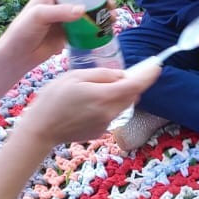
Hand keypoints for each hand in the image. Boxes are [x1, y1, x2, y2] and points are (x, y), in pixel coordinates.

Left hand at [0, 0, 110, 69]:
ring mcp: (66, 18)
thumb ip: (60, 12)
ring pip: (89, 11)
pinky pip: (87, 28)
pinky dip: (97, 28)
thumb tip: (83, 10)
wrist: (18, 56)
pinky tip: (106, 31)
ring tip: (112, 19)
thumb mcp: (39, 16)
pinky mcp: (69, 32)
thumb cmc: (22, 31)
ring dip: (102, 13)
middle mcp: (60, 2)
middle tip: (111, 5)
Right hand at [19, 64, 159, 146]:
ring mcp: (105, 124)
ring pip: (123, 106)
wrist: (40, 129)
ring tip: (102, 87)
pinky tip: (89, 103)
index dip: (149, 75)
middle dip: (133, 84)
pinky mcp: (100, 132)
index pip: (136, 85)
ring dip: (120, 95)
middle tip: (127, 73)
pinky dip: (108, 106)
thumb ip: (102, 74)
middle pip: (132, 96)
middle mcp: (109, 112)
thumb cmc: (53, 98)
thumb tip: (122, 76)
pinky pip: (111, 115)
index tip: (157, 66)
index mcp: (104, 96)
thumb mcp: (75, 76)